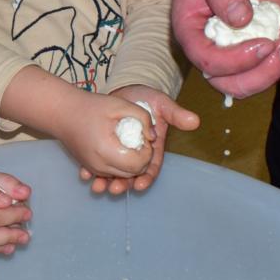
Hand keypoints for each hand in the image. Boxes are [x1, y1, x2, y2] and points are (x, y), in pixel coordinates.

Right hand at [56, 90, 156, 188]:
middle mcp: (99, 165)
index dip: (147, 152)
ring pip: (122, 176)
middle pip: (131, 174)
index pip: (138, 163)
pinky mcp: (90, 168)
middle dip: (142, 160)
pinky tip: (119, 151)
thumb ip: (143, 117)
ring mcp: (94, 169)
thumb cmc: (91, 106)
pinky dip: (119, 166)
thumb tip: (153, 137)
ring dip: (131, 165)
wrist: (62, 112)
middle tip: (140, 141)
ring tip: (129, 145)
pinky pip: (111, 174)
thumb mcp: (120, 104)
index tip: (144, 138)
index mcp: (107, 150)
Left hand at [78, 85, 200, 194]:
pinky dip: (90, 169)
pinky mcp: (103, 146)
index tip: (139, 185)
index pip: (151, 167)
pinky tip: (84, 174)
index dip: (146, 178)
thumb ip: (175, 114)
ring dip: (105, 181)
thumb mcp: (161, 104)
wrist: (123, 90)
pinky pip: (97, 161)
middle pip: (129, 174)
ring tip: (97, 186)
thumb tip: (195, 121)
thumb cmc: (145, 98)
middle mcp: (135, 153)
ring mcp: (118, 150)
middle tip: (114, 189)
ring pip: (112, 171)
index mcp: (151, 148)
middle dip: (123, 184)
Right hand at [172, 0, 279, 97]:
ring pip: (262, 77)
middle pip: (235, 85)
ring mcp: (240, 48)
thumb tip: (240, 19)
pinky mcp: (263, 41)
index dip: (237, 62)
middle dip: (265, 72)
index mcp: (193, 33)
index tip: (265, 43)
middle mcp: (214, 48)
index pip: (209, 63)